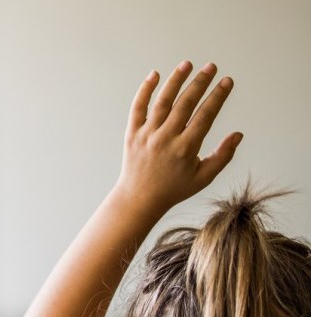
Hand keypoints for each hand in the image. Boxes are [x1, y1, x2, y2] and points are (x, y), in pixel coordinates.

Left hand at [113, 61, 241, 211]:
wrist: (139, 198)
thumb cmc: (175, 188)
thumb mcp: (203, 177)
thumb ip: (222, 155)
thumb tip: (238, 134)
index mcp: (186, 148)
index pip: (205, 115)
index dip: (218, 97)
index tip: (227, 81)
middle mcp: (166, 138)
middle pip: (185, 104)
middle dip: (200, 83)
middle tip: (212, 67)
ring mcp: (147, 134)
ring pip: (162, 101)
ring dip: (175, 80)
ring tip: (188, 64)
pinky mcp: (132, 133)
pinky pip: (138, 107)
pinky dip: (145, 90)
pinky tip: (155, 74)